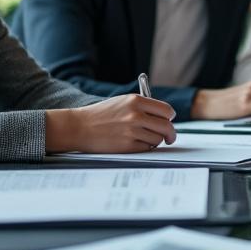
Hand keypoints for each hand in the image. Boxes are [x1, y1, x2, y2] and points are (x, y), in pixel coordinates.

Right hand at [45, 94, 175, 152]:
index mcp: (136, 101)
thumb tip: (166, 117)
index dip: (169, 117)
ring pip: (158, 139)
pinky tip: (135, 143)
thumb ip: (144, 107)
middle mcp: (136, 115)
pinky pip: (147, 148)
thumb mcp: (123, 102)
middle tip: (169, 137)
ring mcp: (132, 131)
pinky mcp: (127, 146)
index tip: (169, 121)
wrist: (79, 127)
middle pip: (167, 127)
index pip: (166, 110)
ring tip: (144, 138)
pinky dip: (145, 147)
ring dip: (156, 141)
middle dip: (170, 133)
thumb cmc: (101, 115)